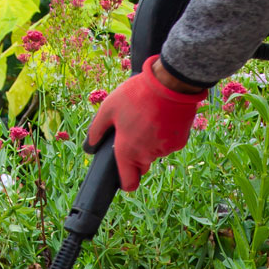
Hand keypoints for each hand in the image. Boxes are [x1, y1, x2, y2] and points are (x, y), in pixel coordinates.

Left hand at [85, 56, 209, 192]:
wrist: (169, 84)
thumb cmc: (135, 95)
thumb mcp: (108, 108)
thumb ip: (96, 130)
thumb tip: (89, 147)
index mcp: (127, 151)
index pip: (128, 183)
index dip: (125, 181)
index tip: (123, 172)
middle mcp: (146, 155)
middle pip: (141, 165)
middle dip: (137, 155)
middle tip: (134, 130)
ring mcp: (165, 150)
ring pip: (155, 153)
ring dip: (151, 142)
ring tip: (148, 118)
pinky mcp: (179, 142)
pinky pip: (169, 144)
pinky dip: (165, 136)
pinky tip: (162, 117)